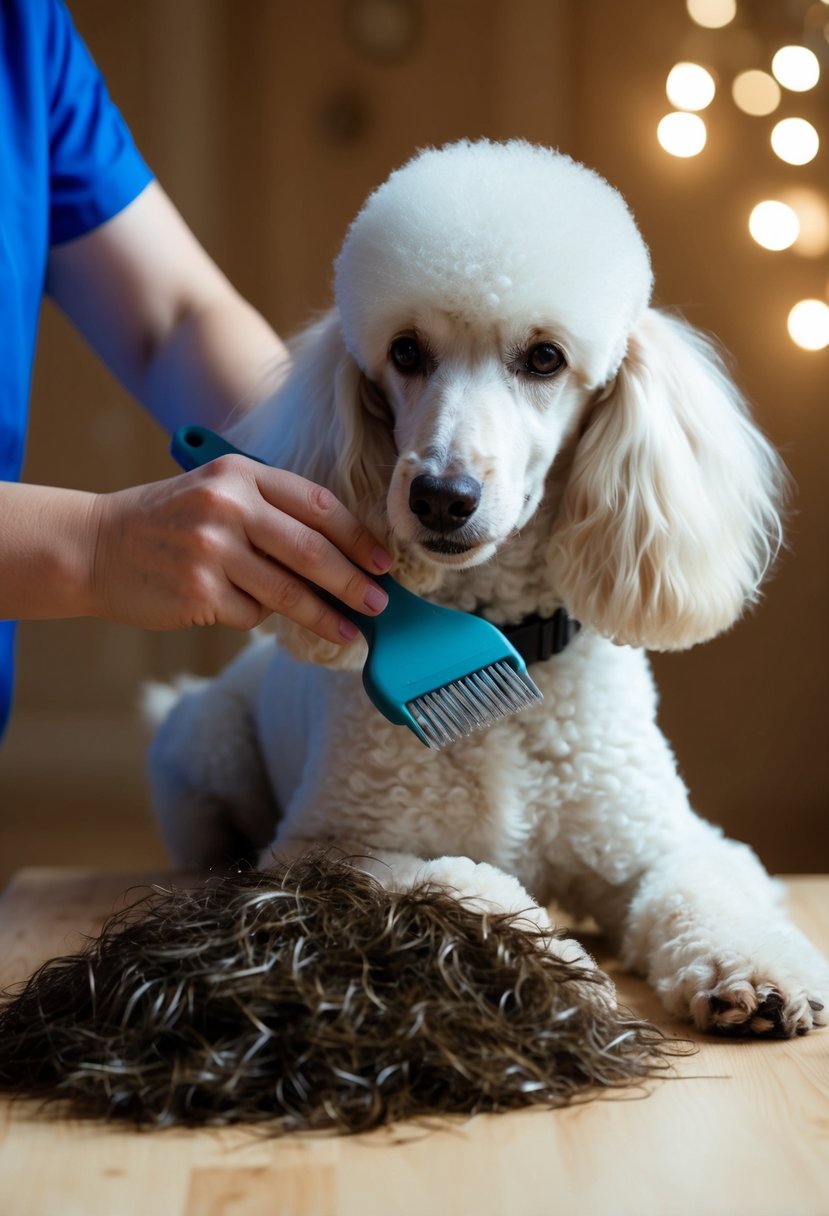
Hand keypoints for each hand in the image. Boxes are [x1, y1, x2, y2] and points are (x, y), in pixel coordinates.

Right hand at [88, 455, 390, 639]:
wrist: (95, 546)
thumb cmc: (169, 523)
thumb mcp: (216, 494)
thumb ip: (271, 513)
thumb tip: (342, 556)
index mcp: (240, 474)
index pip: (317, 504)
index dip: (357, 537)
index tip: (382, 562)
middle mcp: (227, 506)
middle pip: (311, 550)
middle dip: (352, 581)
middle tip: (378, 602)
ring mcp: (212, 550)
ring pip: (288, 591)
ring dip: (325, 616)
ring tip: (350, 632)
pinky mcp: (199, 592)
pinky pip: (251, 614)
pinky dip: (258, 617)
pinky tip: (246, 610)